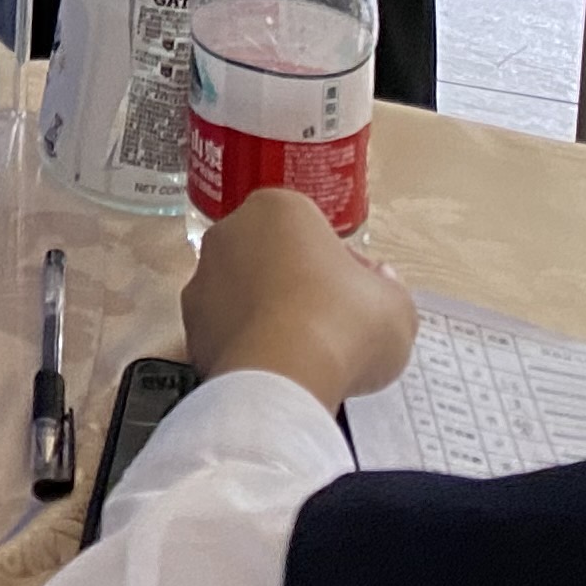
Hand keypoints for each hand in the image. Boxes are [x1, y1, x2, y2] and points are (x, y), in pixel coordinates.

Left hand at [180, 188, 415, 406]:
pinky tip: (274, 373)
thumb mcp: (396, 306)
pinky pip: (227, 333)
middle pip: (272, 257)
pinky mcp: (189, 326)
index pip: (313, 230)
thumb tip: (376, 280)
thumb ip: (386, 287)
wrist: (283, 377)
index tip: (356, 298)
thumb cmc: (345, 324)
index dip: (339, 266)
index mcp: (278, 208)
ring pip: (244, 295)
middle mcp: (229, 232)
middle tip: (332, 327)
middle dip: (298, 286)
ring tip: (304, 357)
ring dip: (268, 317)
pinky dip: (247, 348)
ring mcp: (201, 279)